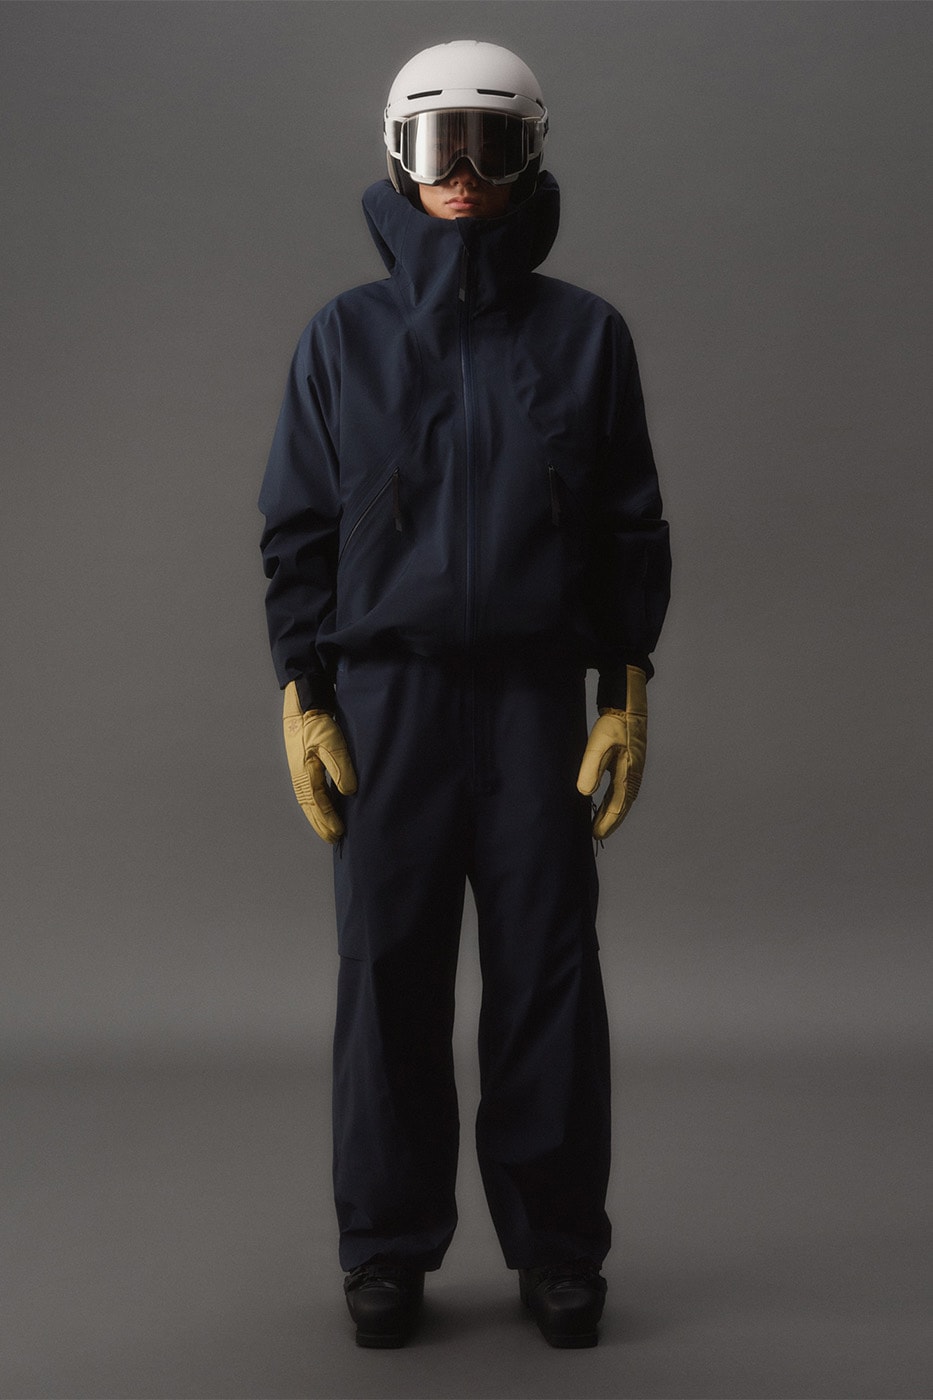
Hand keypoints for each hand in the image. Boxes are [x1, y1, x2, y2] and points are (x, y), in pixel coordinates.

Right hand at [282, 681, 357, 843]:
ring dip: (317, 816)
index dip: (328, 820)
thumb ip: (340, 766)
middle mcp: (300, 774)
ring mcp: (298, 769)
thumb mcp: (331, 742)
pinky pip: (308, 790)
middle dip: (321, 823)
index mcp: (305, 772)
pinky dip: (314, 803)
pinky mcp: (302, 763)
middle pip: (310, 806)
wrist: (303, 703)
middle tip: (334, 838)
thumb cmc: (317, 722)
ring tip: (327, 828)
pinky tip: (321, 806)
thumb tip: (348, 792)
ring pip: (307, 800)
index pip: (317, 803)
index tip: (338, 833)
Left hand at [576, 666, 647, 839]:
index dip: (606, 822)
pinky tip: (605, 804)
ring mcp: (634, 770)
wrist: (628, 705)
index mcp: (629, 773)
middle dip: (610, 821)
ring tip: (600, 825)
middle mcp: (634, 775)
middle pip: (622, 806)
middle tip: (597, 836)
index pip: (617, 805)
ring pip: (623, 798)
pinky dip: (613, 801)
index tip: (595, 835)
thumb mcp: (599, 743)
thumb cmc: (614, 723)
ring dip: (612, 813)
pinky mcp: (629, 764)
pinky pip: (622, 789)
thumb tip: (584, 792)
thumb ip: (591, 768)